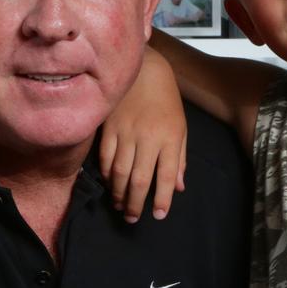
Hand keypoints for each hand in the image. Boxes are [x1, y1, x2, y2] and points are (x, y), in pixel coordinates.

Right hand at [100, 47, 186, 222]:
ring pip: (119, 172)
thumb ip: (179, 159)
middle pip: (139, 179)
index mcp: (170, 138)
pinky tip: (110, 182)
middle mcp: (148, 137)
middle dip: (136, 203)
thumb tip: (177, 188)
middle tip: (132, 218)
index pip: (166, 176)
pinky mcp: (109, 127)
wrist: (145, 69)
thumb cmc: (166, 100)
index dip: (162, 199)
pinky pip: (105, 157)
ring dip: (118, 193)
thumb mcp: (181, 128)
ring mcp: (126, 132)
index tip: (158, 214)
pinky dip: (106, 174)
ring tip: (120, 205)